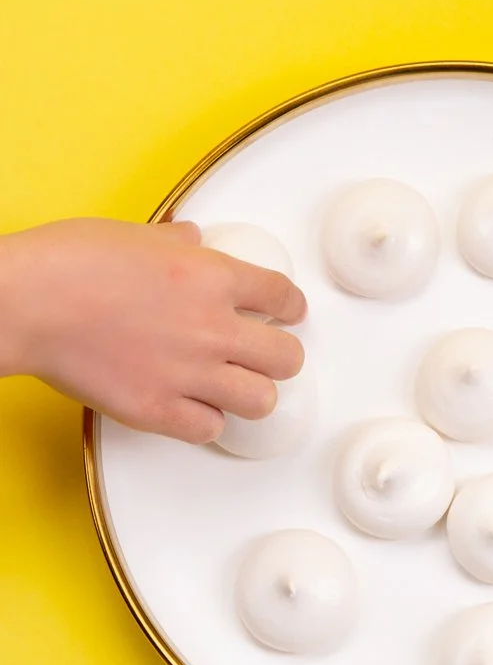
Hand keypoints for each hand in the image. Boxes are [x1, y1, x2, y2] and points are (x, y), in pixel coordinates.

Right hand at [0, 218, 306, 442]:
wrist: (25, 302)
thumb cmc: (68, 263)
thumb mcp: (133, 234)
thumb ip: (174, 241)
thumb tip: (189, 238)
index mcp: (212, 277)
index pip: (283, 296)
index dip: (293, 308)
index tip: (290, 313)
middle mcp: (212, 328)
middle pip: (288, 358)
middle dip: (282, 357)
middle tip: (268, 356)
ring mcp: (188, 372)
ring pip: (261, 400)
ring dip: (253, 394)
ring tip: (237, 388)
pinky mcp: (157, 409)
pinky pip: (210, 429)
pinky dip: (206, 422)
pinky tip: (194, 409)